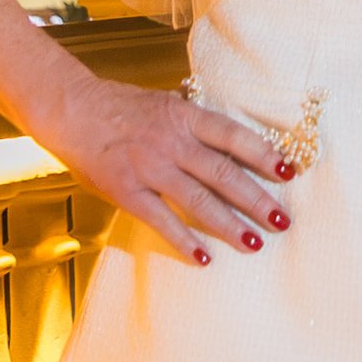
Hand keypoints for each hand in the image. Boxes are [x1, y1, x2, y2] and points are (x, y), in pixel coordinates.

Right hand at [46, 77, 291, 260]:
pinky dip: (184, 239)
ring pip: (197, 199)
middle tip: (282, 221)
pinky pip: (160, 219)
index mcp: (184, 116)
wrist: (72, 109)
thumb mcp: (164, 105)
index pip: (233, 135)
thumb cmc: (121, 108)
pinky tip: (204, 256)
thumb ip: (194, 124)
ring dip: (229, 223)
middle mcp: (171, 140)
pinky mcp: (126, 189)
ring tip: (254, 243)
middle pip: (223, 173)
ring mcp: (148, 166)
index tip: (289, 172)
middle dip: (257, 199)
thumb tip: (233, 142)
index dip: (264, 154)